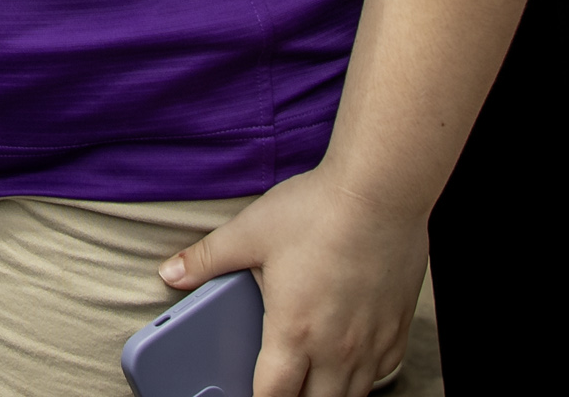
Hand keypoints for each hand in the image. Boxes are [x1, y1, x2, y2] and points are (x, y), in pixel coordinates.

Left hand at [163, 166, 423, 396]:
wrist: (381, 191)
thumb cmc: (317, 211)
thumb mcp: (250, 232)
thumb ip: (207, 259)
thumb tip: (171, 273)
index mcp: (295, 331)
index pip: (274, 395)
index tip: (250, 392)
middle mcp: (337, 349)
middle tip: (280, 382)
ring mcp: (372, 343)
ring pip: (352, 396)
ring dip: (329, 392)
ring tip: (311, 379)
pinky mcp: (397, 330)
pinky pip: (382, 374)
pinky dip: (362, 376)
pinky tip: (349, 357)